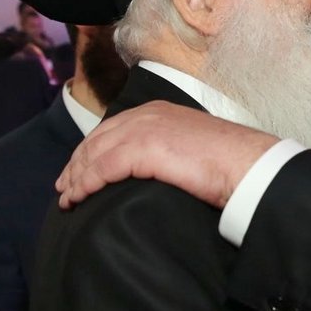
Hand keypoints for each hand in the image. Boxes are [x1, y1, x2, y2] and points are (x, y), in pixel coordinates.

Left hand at [56, 101, 278, 208]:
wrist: (246, 164)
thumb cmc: (228, 162)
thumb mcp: (191, 145)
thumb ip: (168, 148)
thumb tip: (156, 167)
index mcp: (157, 111)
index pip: (111, 129)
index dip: (90, 150)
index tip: (78, 170)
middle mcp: (145, 114)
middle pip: (96, 139)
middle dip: (76, 164)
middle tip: (64, 187)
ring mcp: (142, 129)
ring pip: (94, 154)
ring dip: (76, 178)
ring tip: (68, 199)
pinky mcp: (142, 149)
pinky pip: (101, 168)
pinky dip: (86, 184)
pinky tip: (79, 197)